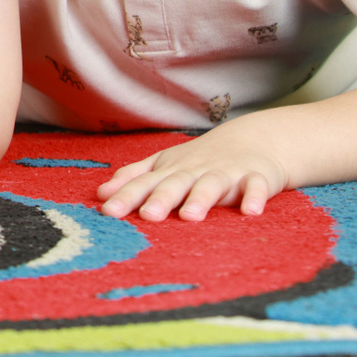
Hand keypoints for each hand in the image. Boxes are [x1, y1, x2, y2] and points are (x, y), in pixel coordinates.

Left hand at [96, 127, 288, 220]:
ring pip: (212, 185)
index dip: (127, 196)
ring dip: (201, 198)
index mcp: (171, 170)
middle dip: (161, 199)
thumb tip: (100, 194)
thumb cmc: (201, 160)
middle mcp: (195, 171)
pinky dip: (254, 197)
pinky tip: (250, 211)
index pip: (145, 184)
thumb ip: (135, 179)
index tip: (107, 211)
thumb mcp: (166, 166)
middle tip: (147, 216)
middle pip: (176, 184)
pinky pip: (256, 187)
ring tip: (190, 216)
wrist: (254, 140)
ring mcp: (226, 173)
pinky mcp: (256, 177)